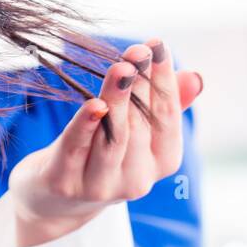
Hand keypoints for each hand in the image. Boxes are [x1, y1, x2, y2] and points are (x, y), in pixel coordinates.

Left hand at [7, 40, 203, 246]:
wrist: (51, 202)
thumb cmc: (98, 155)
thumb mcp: (133, 133)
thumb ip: (164, 105)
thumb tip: (194, 77)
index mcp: (161, 163)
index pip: (167, 117)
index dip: (163, 80)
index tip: (156, 44)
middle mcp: (137, 180)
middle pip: (140, 124)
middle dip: (139, 84)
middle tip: (136, 51)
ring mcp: (100, 186)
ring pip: (113, 137)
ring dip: (117, 99)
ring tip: (121, 68)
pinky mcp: (65, 184)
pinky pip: (77, 149)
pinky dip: (85, 125)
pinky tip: (93, 104)